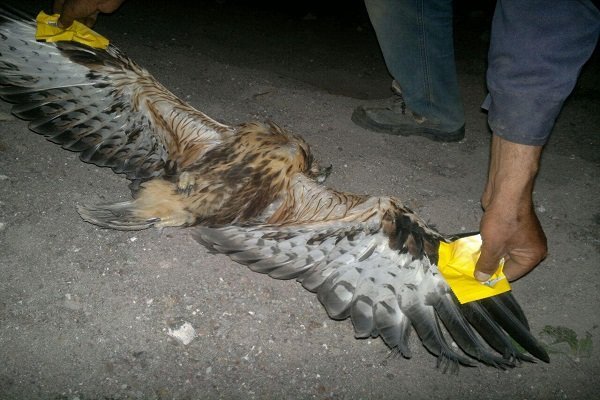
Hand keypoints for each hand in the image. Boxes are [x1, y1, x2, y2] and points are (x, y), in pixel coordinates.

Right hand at [53, 0, 124, 27]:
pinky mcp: (94, 8)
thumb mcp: (70, 11)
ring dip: (79, 24)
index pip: (58, 6)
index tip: (57, 26)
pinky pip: (89, 17)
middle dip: (70, 22)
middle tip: (68, 32)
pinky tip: (86, 31)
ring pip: (80, 15)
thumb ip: (65, 18)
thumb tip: (60, 25)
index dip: (57, 16)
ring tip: (76, 34)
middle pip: (70, 12)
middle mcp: (74, 0)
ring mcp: (85, 4)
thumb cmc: (82, 1)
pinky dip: (88, 24)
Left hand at [475, 135, 546, 281]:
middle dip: (489, 264)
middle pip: (506, 263)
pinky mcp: (510, 228)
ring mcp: (521, 237)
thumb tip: (482, 279)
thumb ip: (487, 264)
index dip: (494, 276)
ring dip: (487, 253)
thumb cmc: (504, 220)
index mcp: (533, 256)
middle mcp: (530, 248)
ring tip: (471, 257)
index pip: (511, 274)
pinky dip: (488, 243)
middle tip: (471, 268)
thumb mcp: (493, 246)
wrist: (506, 191)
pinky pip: (498, 241)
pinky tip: (475, 245)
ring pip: (501, 252)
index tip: (477, 278)